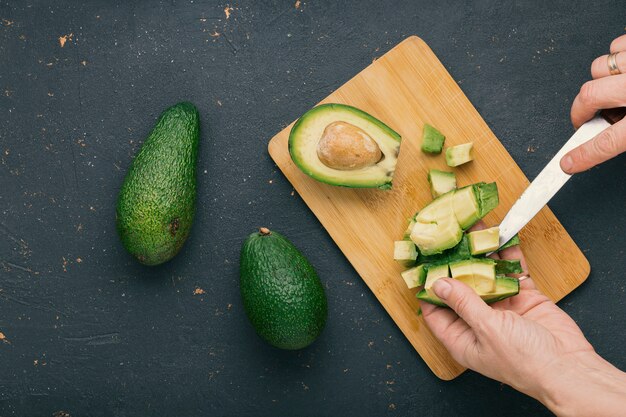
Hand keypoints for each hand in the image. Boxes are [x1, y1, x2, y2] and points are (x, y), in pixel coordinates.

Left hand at [421, 230, 625, 415]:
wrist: (569, 367)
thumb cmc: (526, 361)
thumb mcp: (486, 329)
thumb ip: (463, 303)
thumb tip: (439, 284)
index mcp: (462, 339)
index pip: (435, 312)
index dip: (428, 290)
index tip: (422, 266)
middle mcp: (479, 323)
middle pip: (460, 289)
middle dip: (454, 266)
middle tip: (447, 240)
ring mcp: (502, 309)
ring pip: (486, 276)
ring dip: (480, 256)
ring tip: (471, 231)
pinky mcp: (524, 298)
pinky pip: (511, 273)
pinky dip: (507, 256)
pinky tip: (500, 236)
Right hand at [560, 34, 625, 173]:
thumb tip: (605, 135)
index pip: (605, 143)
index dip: (582, 155)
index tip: (566, 164)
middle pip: (589, 97)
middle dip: (581, 111)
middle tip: (584, 120)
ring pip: (598, 69)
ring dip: (600, 82)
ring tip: (616, 90)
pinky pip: (614, 47)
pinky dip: (615, 59)